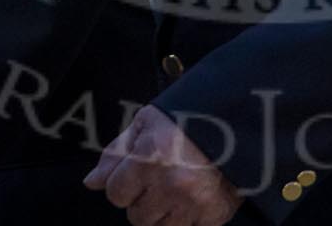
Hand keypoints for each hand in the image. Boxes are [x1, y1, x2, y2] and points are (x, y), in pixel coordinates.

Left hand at [85, 104, 241, 225]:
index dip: (125, 184)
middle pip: (137, 217)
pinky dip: (190, 217)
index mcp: (149, 157)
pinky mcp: (214, 215)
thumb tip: (92, 182)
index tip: (139, 173)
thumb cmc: (189, 117)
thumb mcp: (147, 123)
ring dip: (165, 212)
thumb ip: (116, 153)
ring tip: (177, 188)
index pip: (116, 194)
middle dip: (144, 200)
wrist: (239, 119)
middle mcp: (170, 184)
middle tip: (161, 179)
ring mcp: (194, 203)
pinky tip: (196, 195)